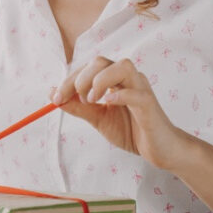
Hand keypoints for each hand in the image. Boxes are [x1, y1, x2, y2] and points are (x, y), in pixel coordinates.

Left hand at [51, 56, 189, 170]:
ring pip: (123, 66)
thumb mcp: (98, 118)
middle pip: (102, 62)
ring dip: (101, 80)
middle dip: (81, 78)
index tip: (56, 97)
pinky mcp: (150, 105)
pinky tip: (108, 104)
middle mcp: (128, 79)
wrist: (159, 150)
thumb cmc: (132, 131)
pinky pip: (136, 93)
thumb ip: (78, 106)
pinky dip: (120, 95)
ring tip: (92, 100)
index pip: (89, 68)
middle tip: (76, 99)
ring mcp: (141, 89)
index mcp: (115, 80)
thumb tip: (52, 95)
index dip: (69, 80)